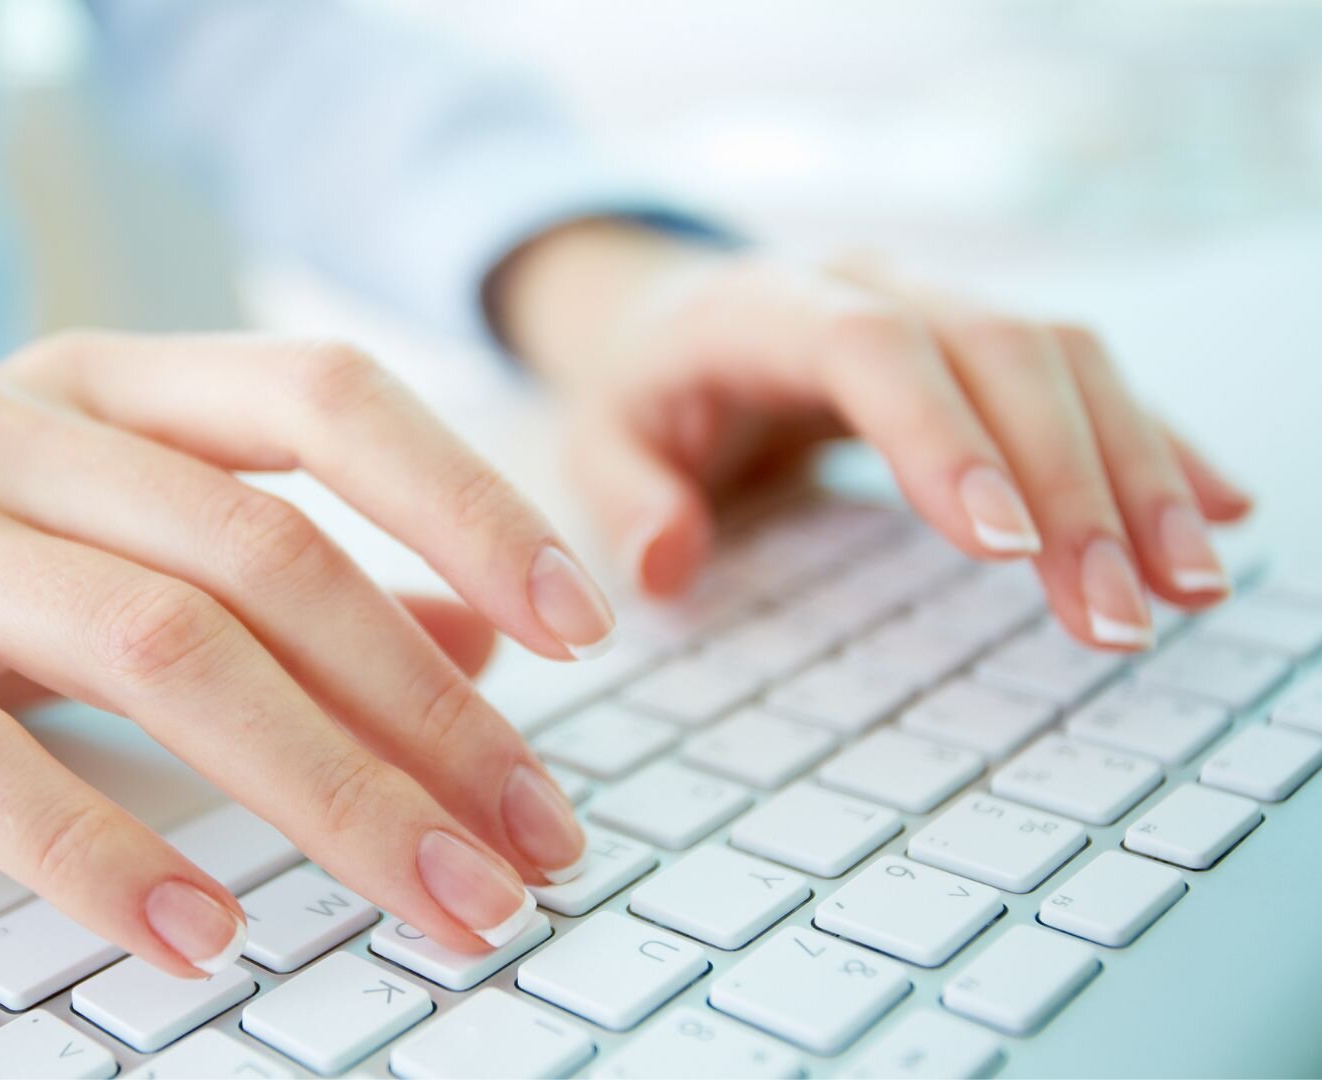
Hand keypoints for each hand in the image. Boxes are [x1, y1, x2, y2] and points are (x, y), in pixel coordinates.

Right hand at [0, 333, 610, 975]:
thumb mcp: (109, 538)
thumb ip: (281, 573)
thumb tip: (477, 649)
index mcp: (106, 384)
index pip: (322, 399)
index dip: (464, 503)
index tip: (581, 628)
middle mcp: (7, 427)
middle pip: (264, 559)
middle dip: (424, 714)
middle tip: (530, 843)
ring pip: (153, 647)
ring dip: (319, 790)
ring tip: (427, 898)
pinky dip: (100, 848)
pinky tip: (202, 931)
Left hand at [492, 221, 1252, 648]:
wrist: (680, 317)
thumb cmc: (646, 391)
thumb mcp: (600, 439)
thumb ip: (625, 498)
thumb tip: (665, 562)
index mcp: (765, 306)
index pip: (871, 347)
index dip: (943, 437)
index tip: (1006, 545)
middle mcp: (873, 284)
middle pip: (1001, 354)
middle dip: (1071, 484)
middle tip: (1114, 612)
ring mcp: (942, 302)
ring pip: (1069, 360)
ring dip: (1138, 473)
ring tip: (1187, 586)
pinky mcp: (989, 340)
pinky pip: (1091, 377)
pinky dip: (1155, 446)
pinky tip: (1216, 513)